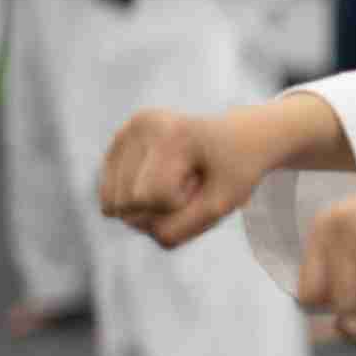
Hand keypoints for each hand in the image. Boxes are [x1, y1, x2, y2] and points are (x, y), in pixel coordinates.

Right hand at [100, 106, 280, 247]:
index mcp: (170, 132)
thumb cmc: (236, 170)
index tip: (204, 179)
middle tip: (194, 180)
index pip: (152, 198)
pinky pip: (111, 199)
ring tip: (178, 179)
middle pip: (126, 205)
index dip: (181, 203)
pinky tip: (161, 177)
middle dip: (162, 207)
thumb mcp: (220, 207)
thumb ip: (174, 230)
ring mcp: (124, 132)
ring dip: (149, 206)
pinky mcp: (116, 144)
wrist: (244, 137)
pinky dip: (138, 201)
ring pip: (113, 206)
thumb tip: (122, 220)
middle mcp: (139, 125)